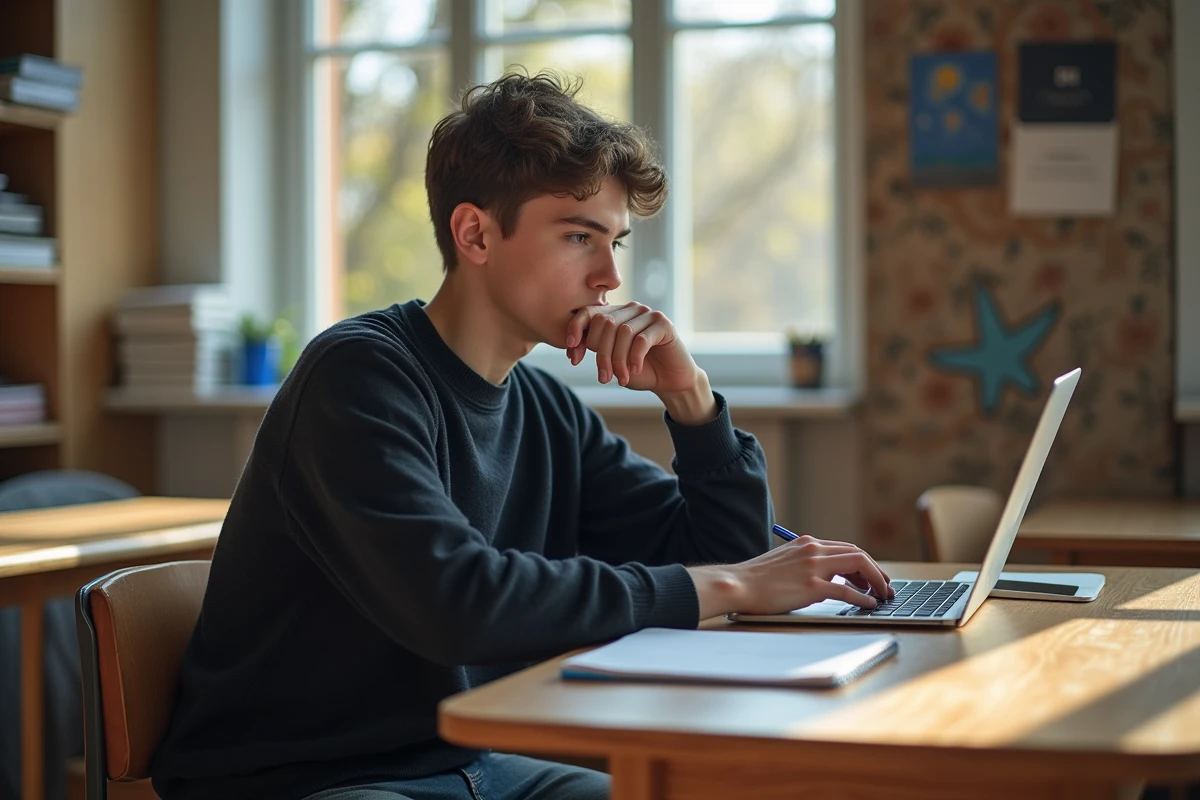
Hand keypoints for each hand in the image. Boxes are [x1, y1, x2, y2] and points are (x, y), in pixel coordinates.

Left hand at [565, 303, 699, 394]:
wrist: (670, 381)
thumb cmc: (639, 371)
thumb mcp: (612, 361)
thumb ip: (595, 349)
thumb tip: (572, 346)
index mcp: (615, 314)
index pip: (589, 312)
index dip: (576, 331)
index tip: (573, 357)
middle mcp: (630, 309)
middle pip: (605, 323)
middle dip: (601, 354)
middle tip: (604, 377)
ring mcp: (648, 314)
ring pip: (623, 332)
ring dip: (618, 360)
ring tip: (620, 379)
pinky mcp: (664, 324)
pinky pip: (641, 339)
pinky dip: (634, 358)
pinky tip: (635, 371)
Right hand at [687, 535, 894, 619]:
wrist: (737, 585)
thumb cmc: (756, 579)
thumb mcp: (784, 562)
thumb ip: (805, 564)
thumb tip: (827, 579)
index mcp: (807, 543)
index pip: (846, 548)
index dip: (864, 563)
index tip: (872, 577)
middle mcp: (813, 550)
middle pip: (858, 554)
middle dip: (876, 571)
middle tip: (885, 587)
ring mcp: (814, 567)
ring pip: (858, 566)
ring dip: (876, 581)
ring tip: (882, 595)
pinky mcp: (811, 587)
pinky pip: (847, 592)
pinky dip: (863, 598)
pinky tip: (869, 605)